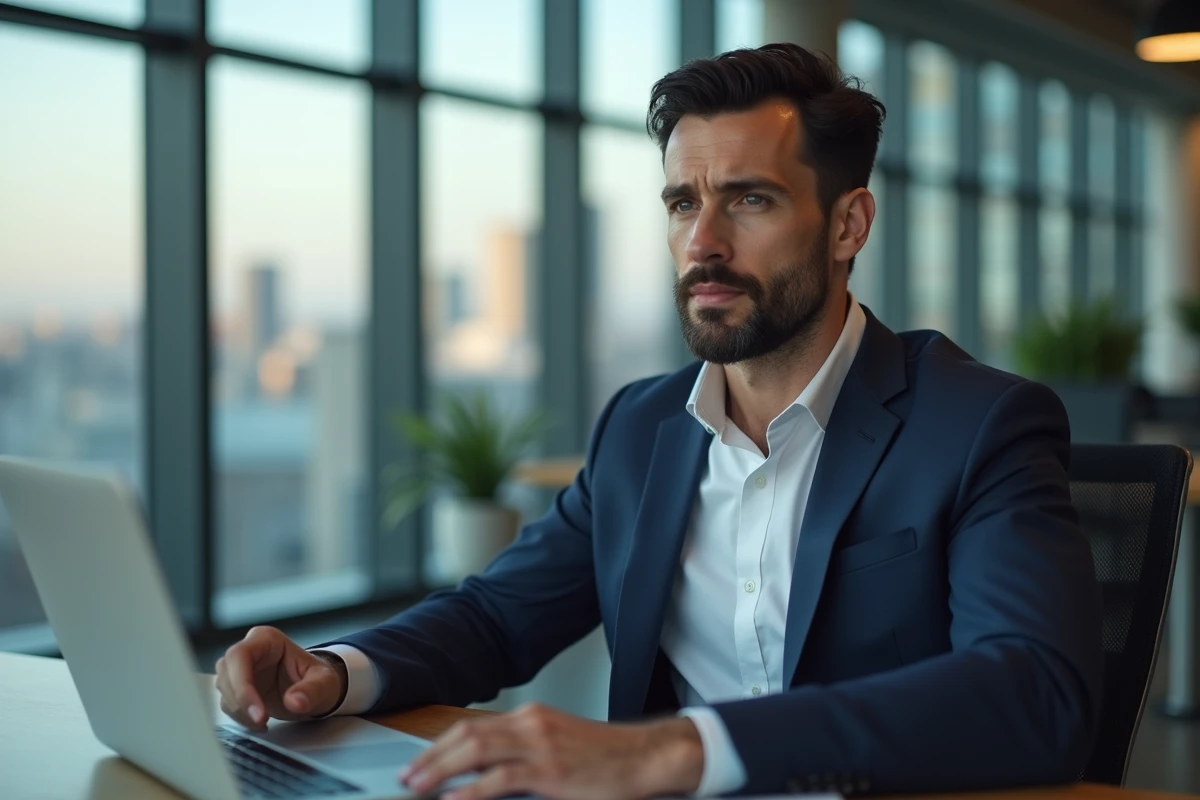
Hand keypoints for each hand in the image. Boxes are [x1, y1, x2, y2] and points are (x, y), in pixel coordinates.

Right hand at [214, 626, 346, 730]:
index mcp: (267, 640)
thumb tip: (295, 701)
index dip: (242, 684)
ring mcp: (240, 669)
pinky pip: (228, 703)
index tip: (258, 712)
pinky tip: (259, 723)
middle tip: (261, 721)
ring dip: (240, 711)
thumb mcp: (324, 683)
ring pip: (224, 689)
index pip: (240, 656)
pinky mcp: (237, 688)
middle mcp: (250, 650)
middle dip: (240, 701)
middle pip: (227, 672)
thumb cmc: (319, 680)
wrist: (316, 690)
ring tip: (264, 722)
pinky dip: (240, 717)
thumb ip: (312, 690)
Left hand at [399, 703, 703, 799]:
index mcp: (531, 717)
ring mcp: (540, 746)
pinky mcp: (551, 771)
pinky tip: (454, 799)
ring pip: (476, 750)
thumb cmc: (606, 758)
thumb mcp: (558, 746)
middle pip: (467, 734)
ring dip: (441, 769)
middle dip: (431, 756)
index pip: (473, 726)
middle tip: (408, 777)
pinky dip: (471, 790)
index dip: (440, 745)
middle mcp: (531, 724)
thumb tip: (482, 773)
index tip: (419, 762)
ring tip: (419, 786)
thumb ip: (522, 753)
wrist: (645, 757)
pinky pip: (500, 779)